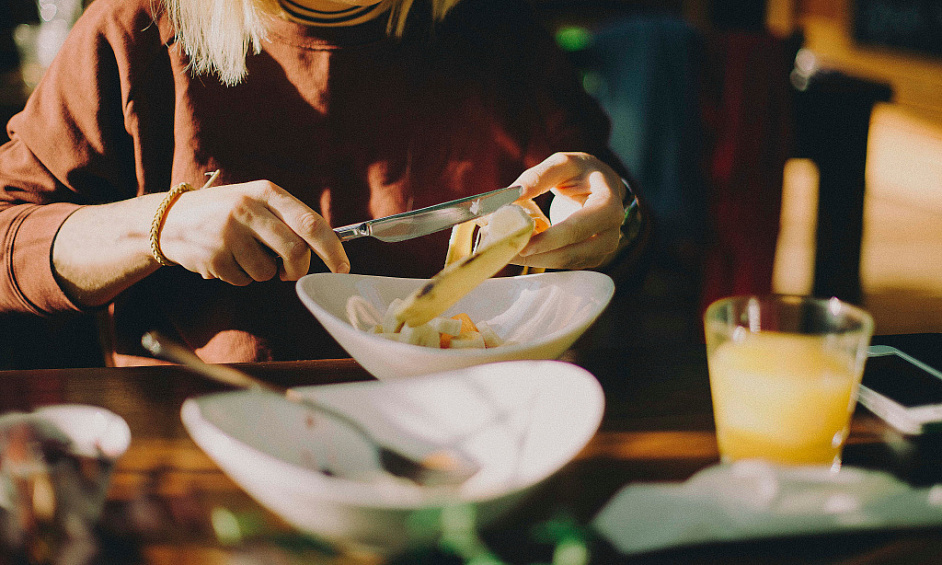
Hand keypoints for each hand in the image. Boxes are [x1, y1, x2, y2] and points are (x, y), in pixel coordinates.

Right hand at [158, 180, 349, 284]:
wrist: (170, 219)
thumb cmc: (225, 213)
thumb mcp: (255, 201)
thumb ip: (287, 219)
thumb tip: (327, 246)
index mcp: (266, 192)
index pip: (310, 222)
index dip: (332, 248)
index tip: (342, 267)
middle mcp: (248, 208)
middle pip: (295, 251)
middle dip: (299, 269)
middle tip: (291, 273)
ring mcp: (229, 233)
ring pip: (269, 271)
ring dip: (264, 272)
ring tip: (244, 255)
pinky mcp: (214, 256)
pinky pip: (244, 280)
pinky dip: (241, 277)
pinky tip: (225, 259)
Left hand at [512, 152, 625, 269]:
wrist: (603, 185)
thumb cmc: (581, 172)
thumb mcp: (562, 164)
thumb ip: (538, 176)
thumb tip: (513, 194)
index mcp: (608, 205)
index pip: (577, 229)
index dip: (549, 240)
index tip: (522, 245)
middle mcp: (611, 232)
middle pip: (570, 253)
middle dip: (536, 255)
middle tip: (506, 251)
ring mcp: (602, 249)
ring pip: (565, 262)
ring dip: (535, 259)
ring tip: (508, 250)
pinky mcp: (590, 257)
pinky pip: (564, 263)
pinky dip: (542, 258)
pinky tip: (522, 250)